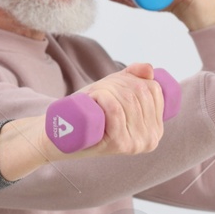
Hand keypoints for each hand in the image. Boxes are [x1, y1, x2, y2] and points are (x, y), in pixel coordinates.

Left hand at [0, 63, 166, 179]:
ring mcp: (136, 144)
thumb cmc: (88, 112)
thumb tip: (149, 68)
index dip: (132, 78)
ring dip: (106, 88)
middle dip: (116, 82)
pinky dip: (103, 97)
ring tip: (93, 97)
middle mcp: (151, 139)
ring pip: (126, 98)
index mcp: (155, 128)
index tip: (112, 84)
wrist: (59, 135)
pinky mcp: (119, 145)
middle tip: (98, 90)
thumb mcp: (114, 92)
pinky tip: (93, 99)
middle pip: (140, 92)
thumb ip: (133, 78)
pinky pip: (116, 110)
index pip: (153, 89)